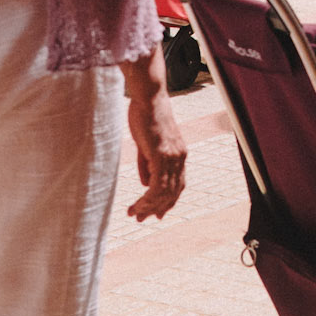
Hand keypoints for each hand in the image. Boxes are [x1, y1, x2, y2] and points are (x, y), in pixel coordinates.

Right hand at [120, 51, 186, 220]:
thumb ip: (147, 164)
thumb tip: (146, 184)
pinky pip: (157, 186)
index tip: (157, 213)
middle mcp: (180, 157)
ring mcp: (173, 157)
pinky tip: (137, 205)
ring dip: (148, 207)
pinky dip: (148, 199)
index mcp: (178, 153)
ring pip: (164, 193)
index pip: (177, 185)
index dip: (168, 201)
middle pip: (172, 192)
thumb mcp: (146, 144)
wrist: (148, 97)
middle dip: (156, 208)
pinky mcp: (162, 155)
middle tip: (142, 219)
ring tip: (135, 214)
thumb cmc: (145, 114)